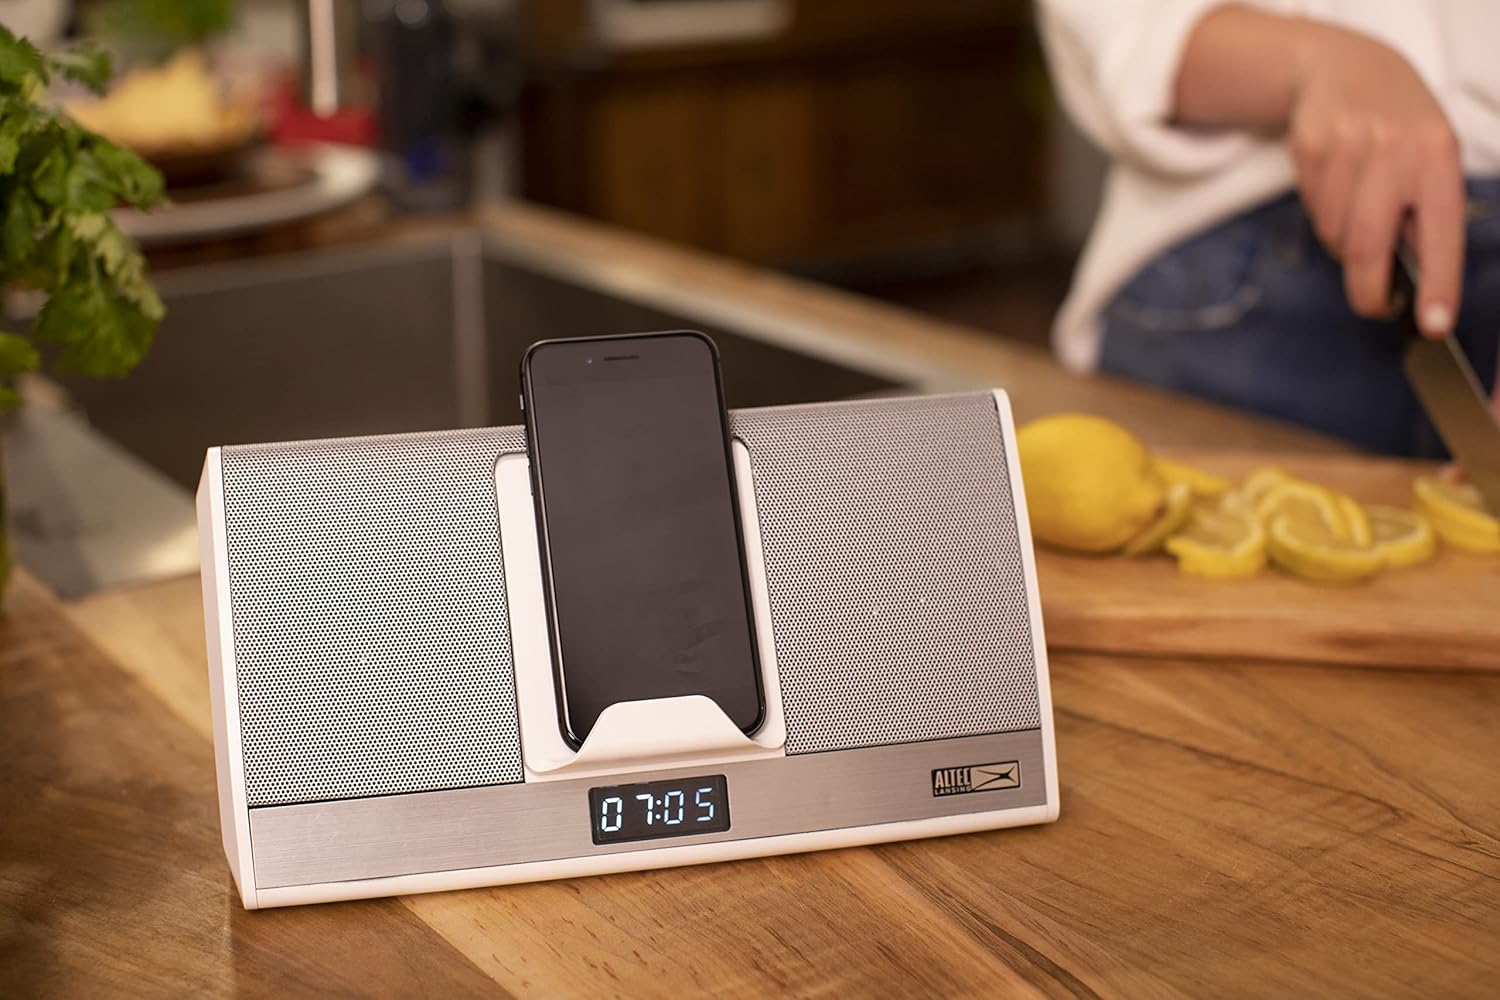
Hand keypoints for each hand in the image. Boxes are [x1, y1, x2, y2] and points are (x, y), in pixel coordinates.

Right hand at [1287, 27, 1464, 335]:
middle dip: (1367, 288)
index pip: (1440, 231)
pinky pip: (1312, 209)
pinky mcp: (1309, 146)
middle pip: (1368, 244)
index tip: (1434, 324)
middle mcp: (1395, 148)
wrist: (1348, 68)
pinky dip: (1321, 212)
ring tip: (1355, 211)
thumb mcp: (1430, 157)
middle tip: (1373, 304)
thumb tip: (1412, 277)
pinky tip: (1333, 185)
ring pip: (1335, 233)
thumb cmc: (1399, 127)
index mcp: (1438, 155)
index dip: (1438, 282)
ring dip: (1342, 240)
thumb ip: (1424, 209)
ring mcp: (1348, 146)